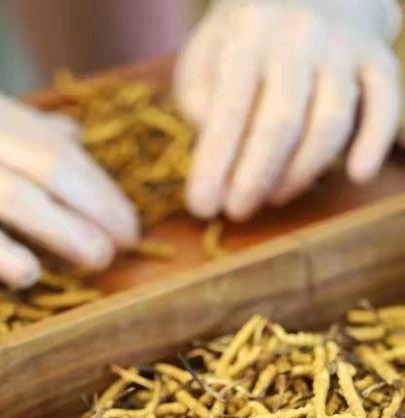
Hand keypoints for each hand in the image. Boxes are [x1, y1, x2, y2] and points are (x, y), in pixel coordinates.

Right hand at [0, 79, 138, 286]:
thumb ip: (16, 129)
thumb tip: (74, 134)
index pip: (59, 148)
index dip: (101, 188)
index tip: (128, 221)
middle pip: (50, 169)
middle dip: (96, 209)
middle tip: (126, 243)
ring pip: (15, 197)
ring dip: (63, 231)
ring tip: (96, 259)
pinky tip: (26, 275)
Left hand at [175, 0, 402, 220]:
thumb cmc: (245, 41)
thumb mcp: (205, 58)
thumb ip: (200, 102)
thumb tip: (215, 157)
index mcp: (247, 35)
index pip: (229, 109)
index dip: (214, 165)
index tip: (201, 207)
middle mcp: (298, 35)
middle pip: (280, 123)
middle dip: (255, 178)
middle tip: (237, 212)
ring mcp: (343, 47)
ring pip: (329, 124)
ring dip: (300, 174)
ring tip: (273, 198)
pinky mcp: (378, 60)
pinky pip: (386, 104)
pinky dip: (374, 142)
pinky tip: (357, 175)